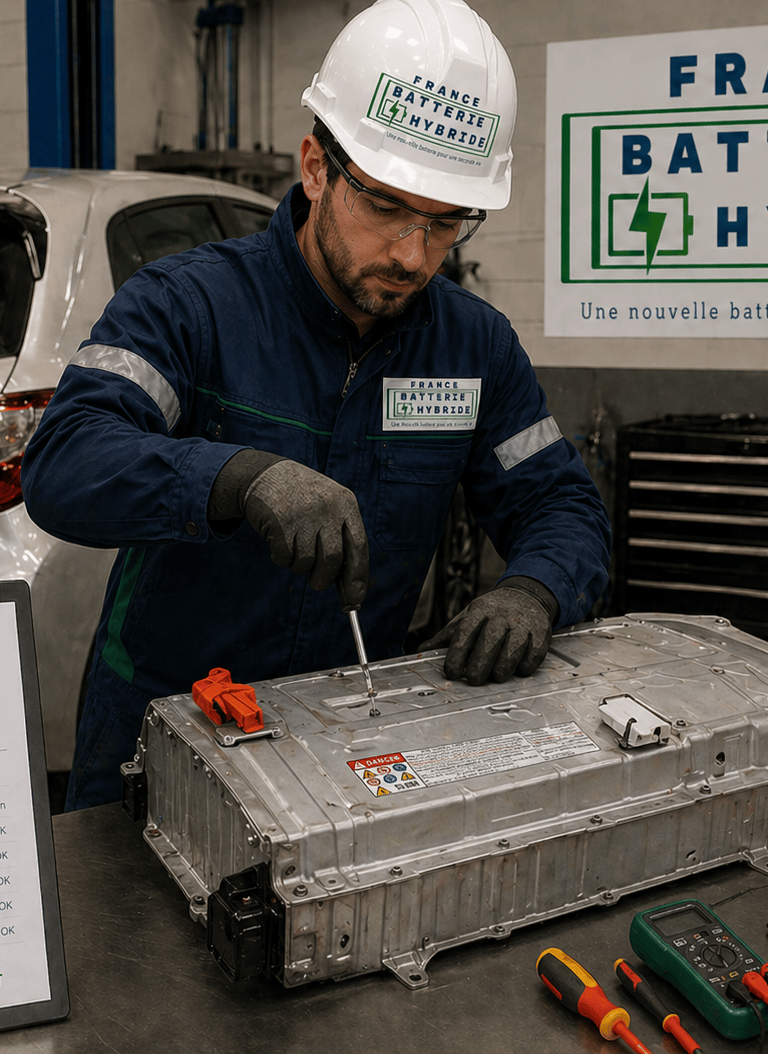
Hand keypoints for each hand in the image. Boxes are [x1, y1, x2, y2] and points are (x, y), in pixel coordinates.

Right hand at [209, 451, 367, 607]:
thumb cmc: (303, 500)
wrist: (267, 475)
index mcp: (346, 503)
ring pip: (306, 562)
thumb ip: (341, 540)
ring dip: (299, 565)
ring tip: (294, 546)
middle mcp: (328, 507)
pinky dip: (281, 558)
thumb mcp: (329, 508)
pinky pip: (284, 558)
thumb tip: (352, 591)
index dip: (358, 576)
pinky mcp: (279, 521)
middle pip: (332, 559)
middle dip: (324, 579)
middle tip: (316, 582)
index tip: (355, 598)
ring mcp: (303, 513)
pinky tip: (278, 540)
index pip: (359, 546)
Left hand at [422, 577, 558, 685]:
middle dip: (480, 664)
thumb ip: (447, 636)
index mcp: (480, 610)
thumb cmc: (493, 612)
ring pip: (513, 649)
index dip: (457, 654)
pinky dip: (525, 666)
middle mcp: (502, 615)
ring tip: (496, 676)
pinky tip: (517, 669)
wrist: (528, 595)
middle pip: (490, 641)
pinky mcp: (541, 634)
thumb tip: (422, 650)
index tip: (451, 671)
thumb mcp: (468, 617)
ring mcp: (523, 624)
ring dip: (503, 667)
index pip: (466, 632)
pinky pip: (534, 655)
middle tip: (473, 679)